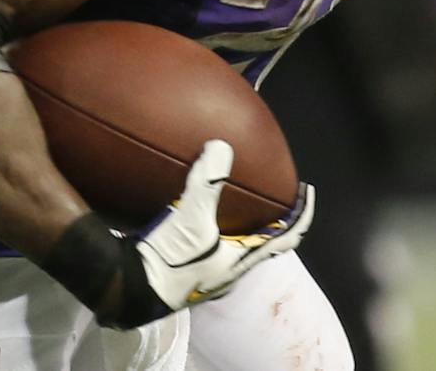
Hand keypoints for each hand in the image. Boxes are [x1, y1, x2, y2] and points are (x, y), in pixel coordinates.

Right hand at [102, 140, 313, 328]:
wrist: (127, 289)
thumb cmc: (167, 261)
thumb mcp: (189, 219)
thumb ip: (207, 182)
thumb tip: (221, 146)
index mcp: (242, 261)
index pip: (287, 237)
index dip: (302, 214)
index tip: (308, 191)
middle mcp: (230, 271)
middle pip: (266, 243)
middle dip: (274, 219)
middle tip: (276, 192)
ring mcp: (209, 273)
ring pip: (240, 245)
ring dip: (247, 223)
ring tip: (242, 196)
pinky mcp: (188, 269)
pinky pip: (215, 244)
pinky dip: (219, 224)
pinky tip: (201, 209)